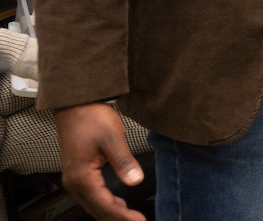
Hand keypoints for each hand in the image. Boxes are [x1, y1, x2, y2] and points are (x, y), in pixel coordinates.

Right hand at [55, 103, 145, 220]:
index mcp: (82, 177)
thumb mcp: (113, 138)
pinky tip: (117, 205)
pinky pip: (91, 196)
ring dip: (111, 213)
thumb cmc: (91, 118)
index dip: (123, 216)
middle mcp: (74, 182)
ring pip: (93, 205)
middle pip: (97, 210)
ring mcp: (74, 178)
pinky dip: (104, 204)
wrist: (75, 105)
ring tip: (130, 217)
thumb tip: (136, 181)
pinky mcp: (78, 173)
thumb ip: (124, 161)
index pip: (104, 206)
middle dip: (118, 218)